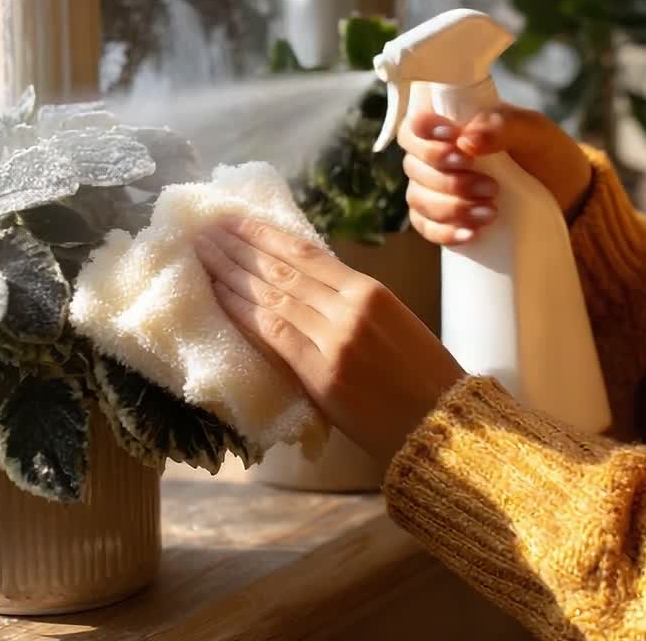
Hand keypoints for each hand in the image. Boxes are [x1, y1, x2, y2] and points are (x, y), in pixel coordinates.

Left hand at [194, 217, 465, 463]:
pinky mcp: (322, 373)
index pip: (305, 252)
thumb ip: (348, 305)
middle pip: (282, 268)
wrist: (443, 425)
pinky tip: (217, 294)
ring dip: (231, 273)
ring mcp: (335, 338)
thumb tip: (300, 288)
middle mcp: (350, 306)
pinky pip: (272, 333)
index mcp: (370, 290)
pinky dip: (241, 311)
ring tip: (202, 255)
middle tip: (205, 230)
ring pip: (272, 295)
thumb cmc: (422, 380)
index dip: (264, 234)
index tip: (233, 221)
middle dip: (238, 247)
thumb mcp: (391, 325)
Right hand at [397, 103, 593, 244]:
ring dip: (450, 208)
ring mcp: (436, 190)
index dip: (423, 134)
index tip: (453, 140)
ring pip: (418, 198)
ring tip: (491, 212)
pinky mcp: (444, 219)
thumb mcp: (533, 131)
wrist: (566, 195)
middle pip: (413, 166)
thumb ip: (502, 126)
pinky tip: (470, 234)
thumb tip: (467, 140)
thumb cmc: (545, 153)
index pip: (414, 127)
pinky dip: (443, 232)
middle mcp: (436, 158)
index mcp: (451, 126)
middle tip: (491, 186)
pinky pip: (426, 227)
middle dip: (448, 180)